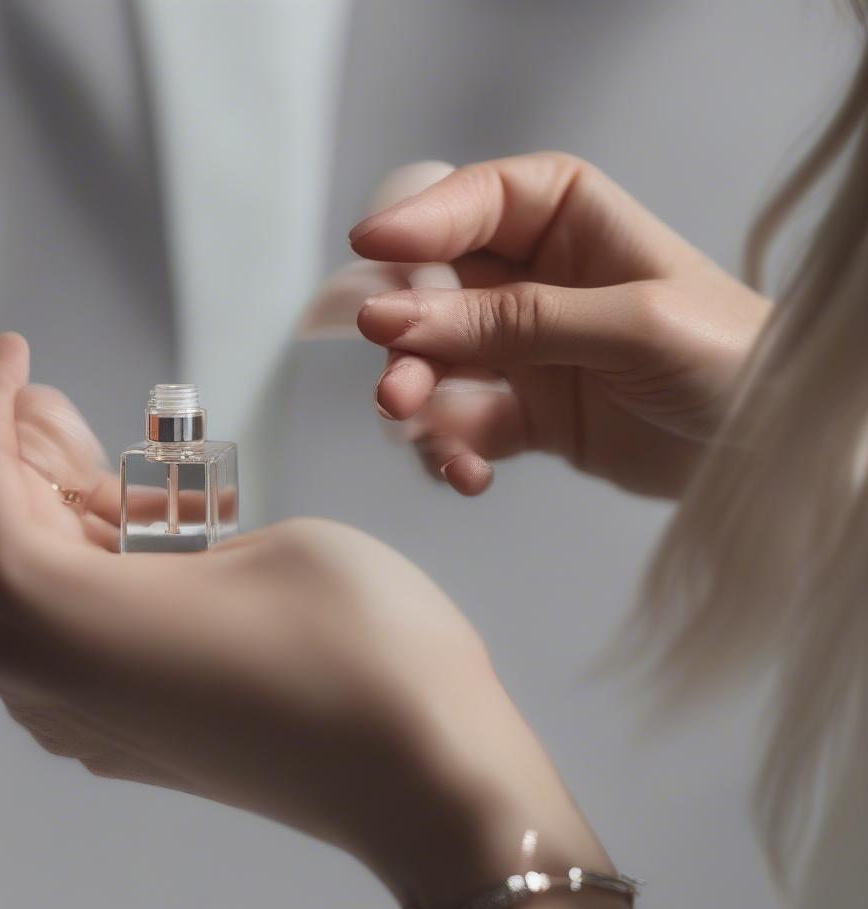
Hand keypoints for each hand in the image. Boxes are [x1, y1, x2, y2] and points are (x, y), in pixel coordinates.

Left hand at [0, 334, 611, 908]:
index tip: (14, 351)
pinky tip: (137, 538)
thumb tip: (111, 526)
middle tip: (49, 405)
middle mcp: (42, 680)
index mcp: (53, 617)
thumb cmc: (361, 648)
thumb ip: (153, 527)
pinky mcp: (124, 736)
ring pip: (10, 596)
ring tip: (103, 466)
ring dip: (40, 519)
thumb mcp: (257, 540)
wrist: (430, 776)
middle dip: (0, 461)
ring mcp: (80, 720)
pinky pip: (58, 638)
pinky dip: (73, 574)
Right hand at [351, 152, 770, 496]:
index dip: (417, 221)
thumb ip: (518, 321)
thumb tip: (400, 315)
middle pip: (435, 288)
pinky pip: (461, 427)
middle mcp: (535, 279)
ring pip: (435, 363)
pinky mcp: (524, 416)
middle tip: (398, 384)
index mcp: (569, 219)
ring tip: (426, 436)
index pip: (474, 201)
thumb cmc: (731, 359)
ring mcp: (524, 350)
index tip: (369, 251)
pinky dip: (450, 452)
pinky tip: (468, 475)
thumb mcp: (632, 325)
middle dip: (407, 335)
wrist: (770, 455)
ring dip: (418, 400)